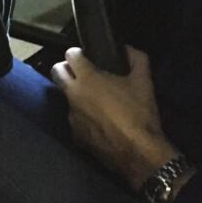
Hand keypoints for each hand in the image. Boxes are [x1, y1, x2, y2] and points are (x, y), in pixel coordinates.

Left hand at [51, 46, 178, 191]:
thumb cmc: (139, 113)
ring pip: (66, 97)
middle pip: (57, 72)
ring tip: (95, 100)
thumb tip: (129, 50)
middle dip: (66, 68)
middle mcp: (74, 95)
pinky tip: (98, 122)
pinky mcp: (75, 135)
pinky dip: (82, 116)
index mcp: (88, 78)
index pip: (70, 55)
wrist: (138, 152)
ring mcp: (72, 116)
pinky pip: (75, 119)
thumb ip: (137, 59)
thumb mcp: (144, 82)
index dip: (77, 52)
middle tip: (82, 72)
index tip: (86, 56)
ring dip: (76, 94)